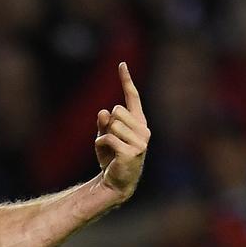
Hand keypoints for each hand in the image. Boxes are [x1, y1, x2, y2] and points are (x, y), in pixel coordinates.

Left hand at [95, 62, 149, 199]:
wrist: (115, 182)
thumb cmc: (111, 157)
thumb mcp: (105, 135)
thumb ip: (104, 122)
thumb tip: (104, 112)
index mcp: (139, 122)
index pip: (133, 97)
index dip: (126, 80)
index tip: (121, 64)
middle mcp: (144, 130)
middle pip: (117, 110)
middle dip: (108, 124)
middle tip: (111, 141)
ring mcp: (140, 141)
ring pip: (112, 124)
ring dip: (104, 136)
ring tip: (110, 150)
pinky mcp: (133, 151)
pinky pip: (108, 137)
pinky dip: (101, 145)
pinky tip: (108, 156)